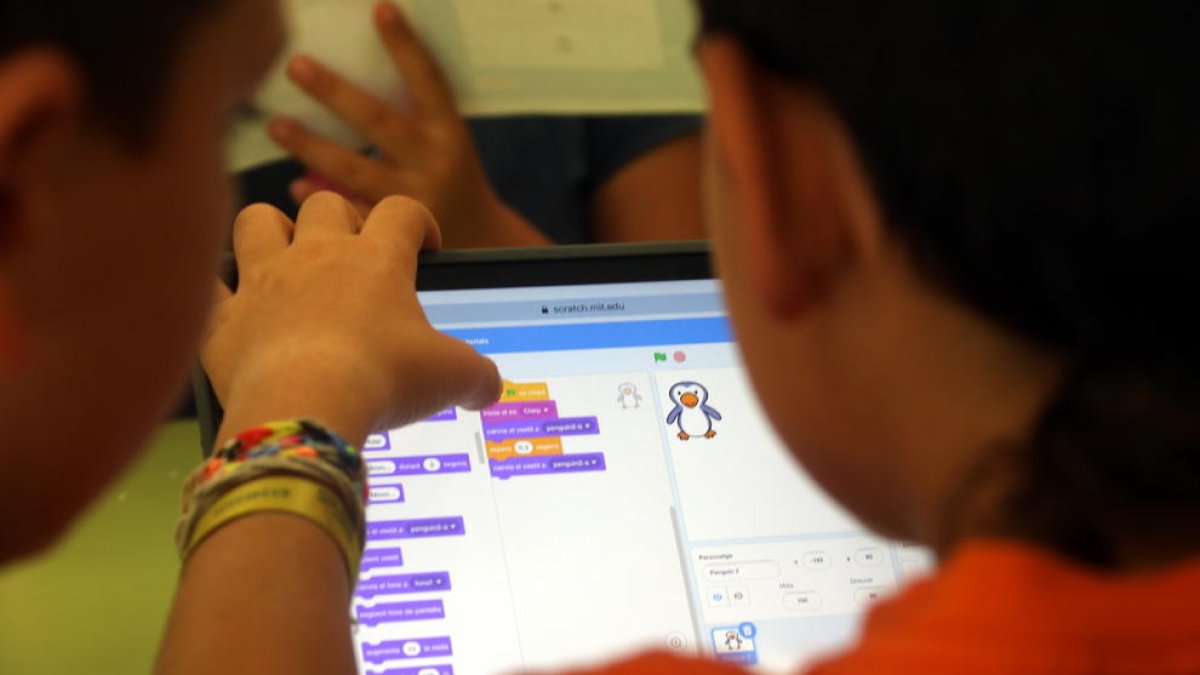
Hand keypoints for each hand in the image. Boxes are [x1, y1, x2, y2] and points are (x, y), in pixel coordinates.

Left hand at [202, 192, 500, 446]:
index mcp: (377, 259)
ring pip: (257, 221)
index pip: (403, 211)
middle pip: (326, 204)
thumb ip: (478, 377)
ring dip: (272, 232)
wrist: (305, 409)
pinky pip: (209, 285)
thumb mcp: (451, 377)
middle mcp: (317, 256)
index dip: (419, 222)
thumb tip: (490, 390)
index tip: (426, 247)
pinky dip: (216, 290)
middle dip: (341, 220)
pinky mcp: (225, 319)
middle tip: (355, 254)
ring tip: (287, 259)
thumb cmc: (382, 380)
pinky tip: (230, 304)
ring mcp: (265, 282)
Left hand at [267, 1, 546, 247]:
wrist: (482, 240)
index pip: (428, 80)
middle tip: (296, 64)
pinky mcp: (395, 232)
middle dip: (334, 92)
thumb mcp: (444, 141)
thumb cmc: (451, 176)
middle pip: (378, 122)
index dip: (405, 46)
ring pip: (354, 169)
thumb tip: (342, 82)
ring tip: (276, 124)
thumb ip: (407, 116)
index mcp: (449, 132)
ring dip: (311, 146)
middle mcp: (433, 163)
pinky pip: (349, 210)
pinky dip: (320, 197)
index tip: (380, 10)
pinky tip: (296, 185)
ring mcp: (414, 199)